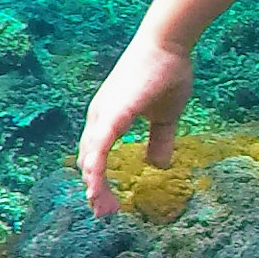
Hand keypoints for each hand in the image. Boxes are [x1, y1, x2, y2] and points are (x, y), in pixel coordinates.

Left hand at [77, 35, 194, 214]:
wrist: (168, 44)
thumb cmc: (166, 73)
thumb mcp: (166, 115)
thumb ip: (160, 140)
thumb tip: (158, 165)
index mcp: (109, 118)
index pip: (97, 156)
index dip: (100, 180)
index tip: (109, 205)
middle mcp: (100, 117)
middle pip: (89, 160)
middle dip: (96, 189)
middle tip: (104, 213)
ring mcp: (103, 113)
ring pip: (91, 156)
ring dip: (94, 184)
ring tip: (101, 208)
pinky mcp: (113, 111)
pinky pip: (99, 143)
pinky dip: (95, 164)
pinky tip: (94, 182)